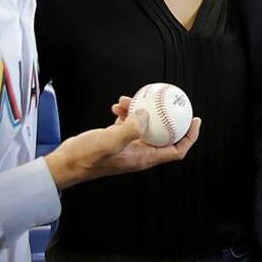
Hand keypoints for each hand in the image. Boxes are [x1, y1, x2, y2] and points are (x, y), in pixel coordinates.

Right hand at [45, 95, 200, 189]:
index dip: (190, 136)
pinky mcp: (116, 139)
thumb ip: (130, 128)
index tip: (195, 120)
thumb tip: (145, 113)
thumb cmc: (87, 157)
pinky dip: (127, 112)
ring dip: (141, 110)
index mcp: (144, 158)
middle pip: (164, 135)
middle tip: (173, 101)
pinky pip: (128, 122)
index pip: (177, 150)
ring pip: (144, 125)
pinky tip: (119, 103)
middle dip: (168, 117)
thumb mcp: (110, 141)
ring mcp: (128, 146)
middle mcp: (139, 153)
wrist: (65, 163)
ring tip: (130, 98)